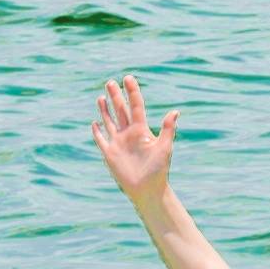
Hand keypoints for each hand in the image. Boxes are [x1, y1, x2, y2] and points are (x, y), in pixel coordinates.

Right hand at [92, 76, 182, 206]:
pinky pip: (102, 140)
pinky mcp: (110, 154)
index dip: (132, 92)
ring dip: (105, 110)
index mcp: (142, 130)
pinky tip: (94, 122)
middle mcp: (129, 134)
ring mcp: (119, 143)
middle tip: (110, 82)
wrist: (148, 190)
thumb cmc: (159, 170)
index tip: (128, 78)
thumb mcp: (164, 148)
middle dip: (116, 96)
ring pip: (110, 122)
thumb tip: (175, 111)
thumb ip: (167, 129)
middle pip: (120, 110)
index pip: (136, 106)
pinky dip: (97, 131)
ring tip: (101, 97)